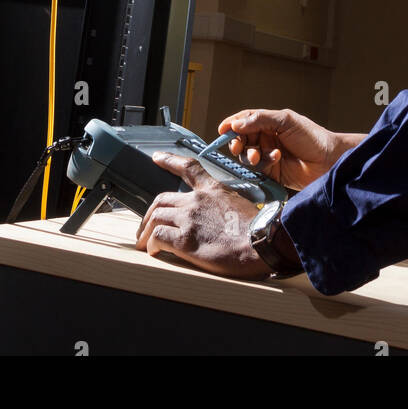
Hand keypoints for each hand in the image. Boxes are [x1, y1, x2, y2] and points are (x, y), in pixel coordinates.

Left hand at [135, 152, 271, 279]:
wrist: (263, 242)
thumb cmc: (257, 227)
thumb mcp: (240, 204)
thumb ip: (223, 204)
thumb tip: (218, 215)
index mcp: (212, 189)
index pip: (187, 168)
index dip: (169, 161)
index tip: (157, 157)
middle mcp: (196, 200)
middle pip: (161, 200)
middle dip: (149, 214)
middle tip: (146, 227)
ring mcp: (189, 219)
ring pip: (155, 218)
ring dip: (146, 232)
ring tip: (144, 244)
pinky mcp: (185, 240)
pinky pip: (158, 238)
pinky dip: (152, 245)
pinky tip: (154, 251)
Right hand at [219, 108, 362, 190]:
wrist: (328, 161)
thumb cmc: (311, 136)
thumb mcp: (286, 121)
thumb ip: (260, 120)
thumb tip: (236, 124)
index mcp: (269, 123)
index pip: (245, 121)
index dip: (232, 124)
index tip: (222, 130)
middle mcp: (266, 139)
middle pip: (242, 139)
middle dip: (237, 143)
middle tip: (238, 147)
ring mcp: (268, 156)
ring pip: (246, 155)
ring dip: (248, 155)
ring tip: (255, 156)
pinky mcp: (271, 173)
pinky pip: (257, 169)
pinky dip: (261, 163)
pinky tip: (275, 159)